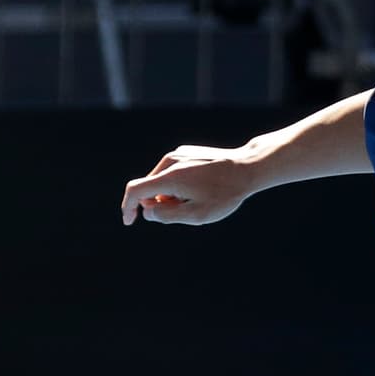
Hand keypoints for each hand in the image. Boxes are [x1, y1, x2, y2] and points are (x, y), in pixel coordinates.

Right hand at [120, 144, 251, 224]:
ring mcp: (177, 155)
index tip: (129, 222)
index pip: (136, 190)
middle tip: (187, 212)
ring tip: (198, 200)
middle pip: (150, 188)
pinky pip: (172, 174)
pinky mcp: (185, 153)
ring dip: (171, 197)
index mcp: (170, 177)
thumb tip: (147, 213)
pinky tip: (201, 190)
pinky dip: (178, 187)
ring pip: (162, 182)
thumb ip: (168, 216)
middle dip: (160, 205)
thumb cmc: (224, 194)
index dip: (128, 207)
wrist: (246, 167)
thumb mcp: (197, 214)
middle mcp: (169, 162)